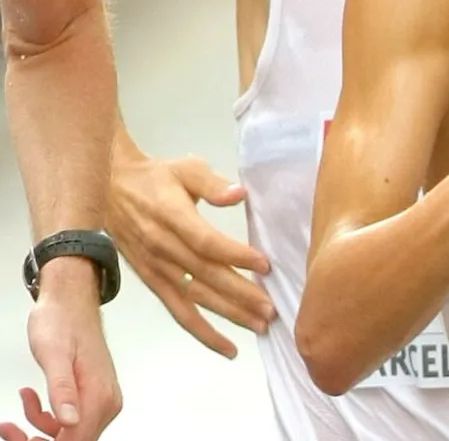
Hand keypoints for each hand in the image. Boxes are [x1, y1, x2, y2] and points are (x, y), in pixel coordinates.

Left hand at [0, 260, 120, 440]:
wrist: (72, 302)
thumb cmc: (62, 321)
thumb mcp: (53, 355)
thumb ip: (62, 390)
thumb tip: (70, 420)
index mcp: (99, 393)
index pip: (76, 440)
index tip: (19, 436)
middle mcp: (107, 399)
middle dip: (40, 439)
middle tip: (12, 429)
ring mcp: (103, 397)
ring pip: (72, 434)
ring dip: (41, 428)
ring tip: (18, 413)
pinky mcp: (94, 394)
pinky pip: (72, 420)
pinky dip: (47, 417)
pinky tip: (32, 400)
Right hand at [107, 144, 274, 357]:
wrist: (111, 191)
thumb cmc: (157, 177)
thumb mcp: (186, 168)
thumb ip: (212, 184)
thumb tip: (239, 194)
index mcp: (172, 217)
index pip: (206, 243)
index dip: (235, 256)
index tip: (264, 265)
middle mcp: (163, 248)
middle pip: (205, 277)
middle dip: (240, 295)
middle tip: (271, 310)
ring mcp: (157, 269)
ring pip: (195, 300)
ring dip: (228, 316)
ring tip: (260, 327)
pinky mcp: (154, 282)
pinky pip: (178, 311)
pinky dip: (202, 331)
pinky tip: (227, 346)